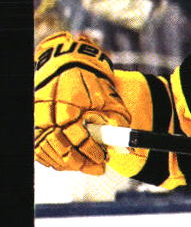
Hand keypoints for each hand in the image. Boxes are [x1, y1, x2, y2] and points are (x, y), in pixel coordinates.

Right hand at [34, 31, 130, 173]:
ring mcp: (39, 116)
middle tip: (95, 166)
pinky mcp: (34, 119)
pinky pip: (38, 145)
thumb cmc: (90, 79)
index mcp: (68, 105)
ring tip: (82, 165)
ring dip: (65, 163)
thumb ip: (116, 120)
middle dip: (79, 162)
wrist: (68, 61)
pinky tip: (65, 161)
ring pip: (46, 149)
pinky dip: (50, 157)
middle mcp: (49, 112)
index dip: (91, 152)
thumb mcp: (110, 96)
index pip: (77, 137)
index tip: (103, 158)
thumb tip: (119, 144)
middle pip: (60, 148)